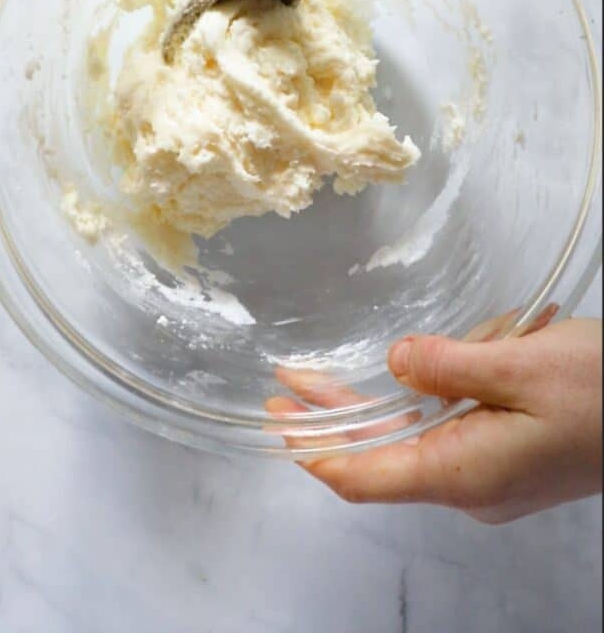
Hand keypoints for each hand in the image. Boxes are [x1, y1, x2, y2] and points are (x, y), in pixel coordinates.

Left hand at [267, 317, 601, 523]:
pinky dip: (423, 399)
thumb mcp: (524, 364)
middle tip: (285, 389)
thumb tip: (394, 363)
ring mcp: (488, 474)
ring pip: (412, 438)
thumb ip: (450, 364)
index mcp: (466, 473)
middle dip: (331, 421)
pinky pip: (446, 429)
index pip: (367, 477)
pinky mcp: (505, 456)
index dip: (316, 452)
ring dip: (377, 403)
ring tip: (331, 376)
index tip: (278, 423)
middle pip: (381, 456)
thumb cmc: (603, 393)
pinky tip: (417, 372)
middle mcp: (470, 484)